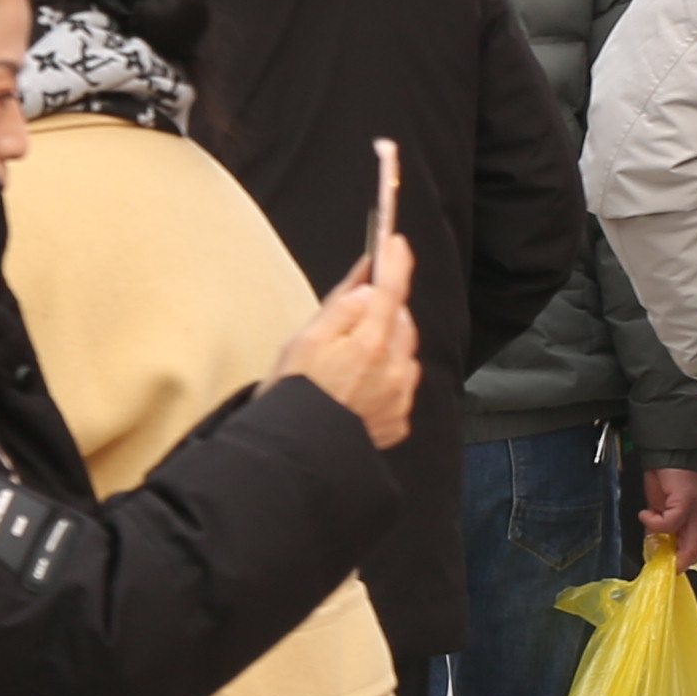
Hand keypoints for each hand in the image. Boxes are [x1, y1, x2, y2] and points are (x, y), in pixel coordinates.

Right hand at [277, 223, 418, 450]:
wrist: (294, 454)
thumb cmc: (292, 394)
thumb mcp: (304, 340)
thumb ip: (341, 309)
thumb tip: (366, 288)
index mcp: (370, 343)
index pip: (390, 291)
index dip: (396, 262)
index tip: (396, 241)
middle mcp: (393, 370)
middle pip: (401, 322)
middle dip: (386, 310)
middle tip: (358, 311)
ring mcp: (398, 398)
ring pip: (404, 355)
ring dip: (388, 345)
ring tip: (352, 357)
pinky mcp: (396, 422)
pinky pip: (400, 388)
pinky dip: (387, 378)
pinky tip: (358, 387)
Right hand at [640, 463, 696, 570]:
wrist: (671, 450)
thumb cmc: (669, 474)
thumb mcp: (665, 505)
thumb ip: (664, 524)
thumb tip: (654, 541)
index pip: (695, 549)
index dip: (680, 561)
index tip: (665, 566)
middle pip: (694, 552)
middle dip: (674, 561)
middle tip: (657, 561)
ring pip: (686, 544)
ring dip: (662, 541)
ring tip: (649, 526)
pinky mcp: (686, 502)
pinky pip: (669, 524)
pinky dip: (654, 522)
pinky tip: (646, 514)